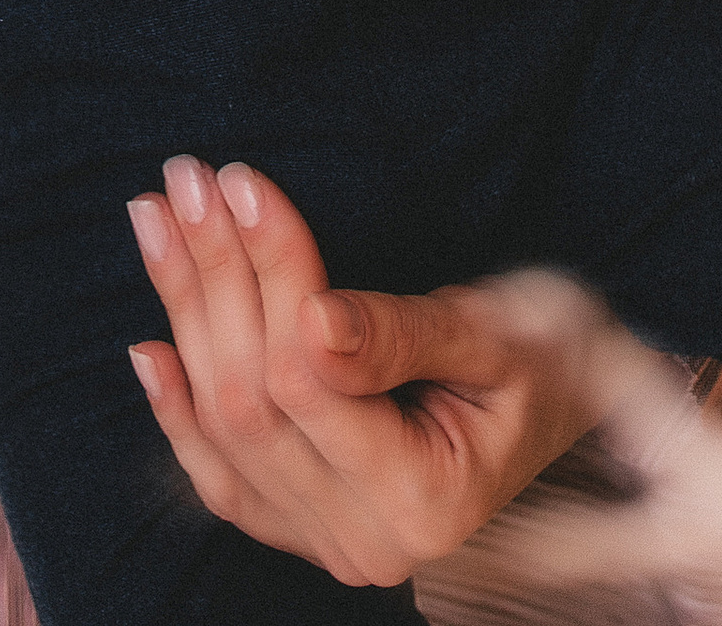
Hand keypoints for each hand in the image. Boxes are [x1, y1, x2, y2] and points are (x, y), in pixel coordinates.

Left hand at [126, 154, 604, 582]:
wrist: (572, 404)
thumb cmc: (552, 356)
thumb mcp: (497, 332)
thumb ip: (400, 333)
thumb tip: (309, 319)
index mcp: (426, 502)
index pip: (310, 377)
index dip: (270, 271)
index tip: (243, 178)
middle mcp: (369, 544)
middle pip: (255, 400)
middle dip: (213, 277)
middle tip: (186, 178)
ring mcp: (327, 545)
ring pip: (225, 428)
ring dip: (185, 316)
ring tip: (157, 217)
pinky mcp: (302, 529)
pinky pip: (221, 479)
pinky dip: (176, 413)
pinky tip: (149, 344)